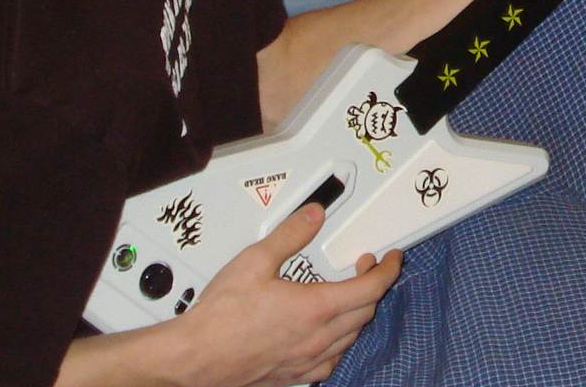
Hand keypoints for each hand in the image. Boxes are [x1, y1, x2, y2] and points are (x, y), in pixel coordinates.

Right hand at [175, 202, 400, 385]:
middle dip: (371, 286)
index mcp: (314, 309)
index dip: (387, 269)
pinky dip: (339, 342)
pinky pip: (331, 361)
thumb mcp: (255, 260)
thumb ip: (290, 234)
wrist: (195, 358)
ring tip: (348, 294)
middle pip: (365, 311)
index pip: (370, 288)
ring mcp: (306, 361)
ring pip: (351, 338)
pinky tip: (328, 334)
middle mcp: (317, 339)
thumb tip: (313, 215)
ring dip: (357, 313)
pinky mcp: (294, 375)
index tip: (391, 259)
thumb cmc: (220, 318)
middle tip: (364, 267)